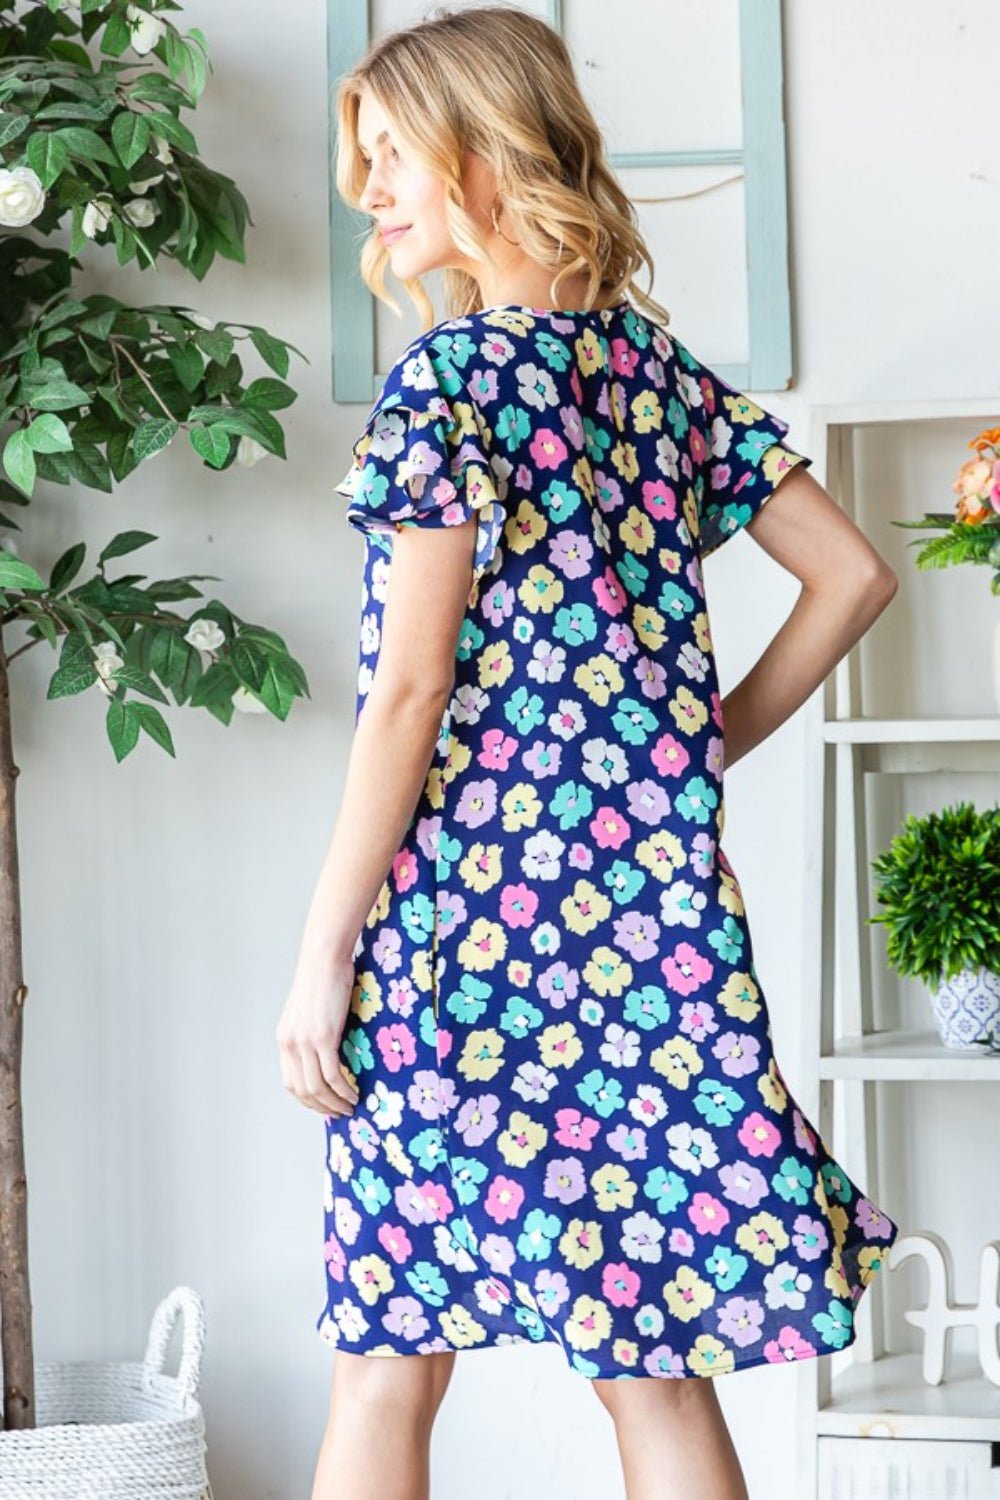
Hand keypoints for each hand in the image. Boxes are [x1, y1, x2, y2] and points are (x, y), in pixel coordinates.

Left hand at [275, 955, 360, 1118]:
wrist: (324, 958)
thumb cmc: (322, 980)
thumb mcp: (309, 1012)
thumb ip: (311, 1034)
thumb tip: (326, 1053)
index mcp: (284, 1039)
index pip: (291, 1082)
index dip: (308, 1100)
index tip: (325, 1105)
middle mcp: (290, 1044)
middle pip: (302, 1090)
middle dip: (322, 1107)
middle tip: (341, 1113)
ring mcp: (305, 1041)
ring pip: (317, 1087)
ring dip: (334, 1103)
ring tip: (350, 1108)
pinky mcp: (323, 1037)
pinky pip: (333, 1075)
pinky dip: (344, 1090)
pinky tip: (354, 1094)